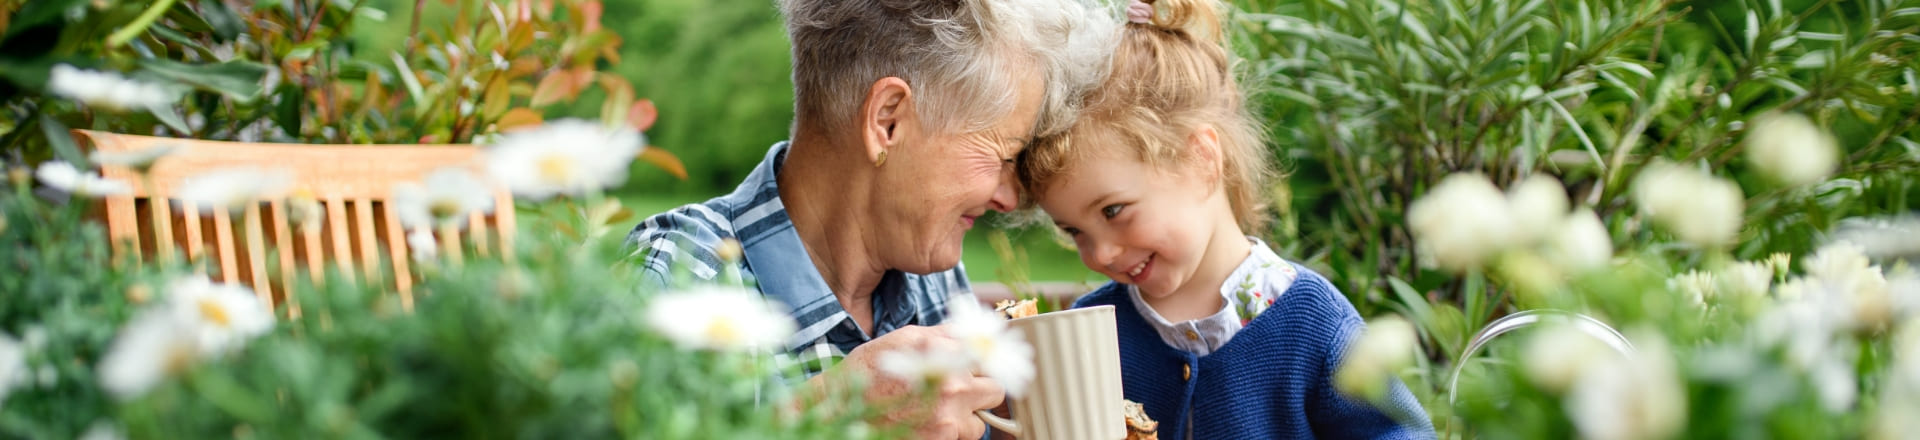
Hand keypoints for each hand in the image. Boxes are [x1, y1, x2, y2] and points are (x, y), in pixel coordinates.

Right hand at [823, 325, 1005, 438]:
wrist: (842, 409)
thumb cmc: (870, 370)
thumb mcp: (907, 338)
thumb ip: (946, 334)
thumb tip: (974, 332)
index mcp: (947, 355)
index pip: (993, 357)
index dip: (985, 363)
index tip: (981, 367)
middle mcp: (953, 388)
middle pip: (996, 392)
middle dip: (981, 391)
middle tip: (961, 390)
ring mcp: (947, 420)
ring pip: (979, 422)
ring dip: (967, 418)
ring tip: (940, 410)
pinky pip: (959, 438)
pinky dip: (949, 433)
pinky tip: (926, 421)